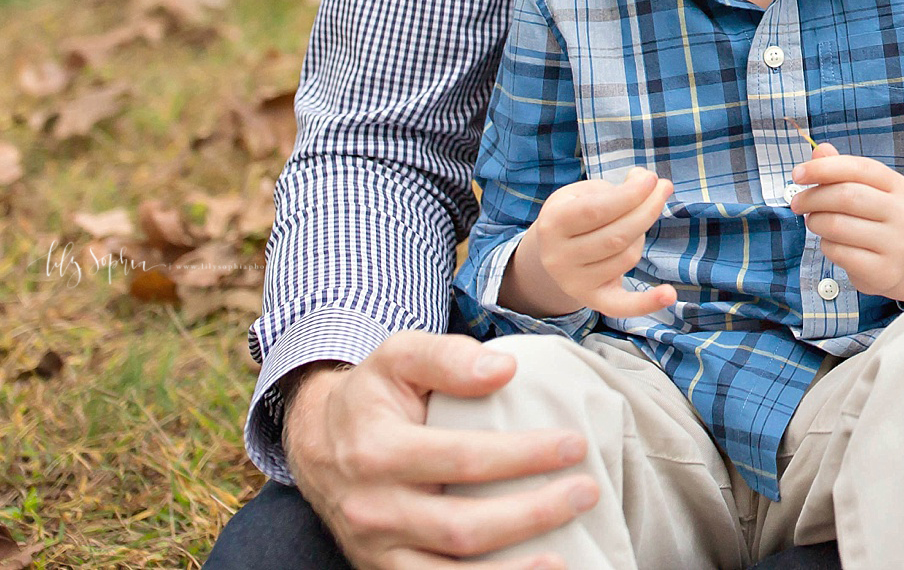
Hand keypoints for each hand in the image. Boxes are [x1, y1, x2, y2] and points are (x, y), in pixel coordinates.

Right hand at [281, 334, 594, 568]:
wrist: (317, 445)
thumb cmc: (373, 396)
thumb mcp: (398, 357)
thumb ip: (446, 355)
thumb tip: (503, 369)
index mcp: (377, 451)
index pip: (462, 459)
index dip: (523, 455)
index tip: (574, 445)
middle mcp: (373, 508)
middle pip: (463, 526)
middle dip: (532, 514)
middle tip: (586, 492)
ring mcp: (376, 549)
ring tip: (566, 558)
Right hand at [516, 167, 678, 318]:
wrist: (554, 252)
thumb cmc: (576, 214)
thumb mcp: (583, 193)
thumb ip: (615, 187)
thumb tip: (647, 182)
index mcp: (553, 224)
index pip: (597, 211)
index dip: (630, 195)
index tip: (652, 180)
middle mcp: (559, 257)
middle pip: (617, 236)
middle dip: (647, 210)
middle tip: (664, 188)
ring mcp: (574, 282)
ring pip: (626, 257)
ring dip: (641, 234)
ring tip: (637, 219)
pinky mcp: (593, 300)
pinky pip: (621, 307)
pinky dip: (647, 302)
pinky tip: (669, 294)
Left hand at [791, 143, 903, 301]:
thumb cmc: (876, 220)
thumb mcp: (866, 192)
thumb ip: (842, 170)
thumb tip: (820, 150)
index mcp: (899, 186)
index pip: (859, 168)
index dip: (824, 168)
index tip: (797, 173)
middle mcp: (903, 213)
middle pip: (846, 196)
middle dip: (813, 197)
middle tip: (797, 203)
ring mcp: (896, 244)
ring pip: (837, 226)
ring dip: (816, 222)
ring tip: (815, 222)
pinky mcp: (883, 270)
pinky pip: (838, 252)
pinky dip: (825, 246)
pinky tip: (831, 244)